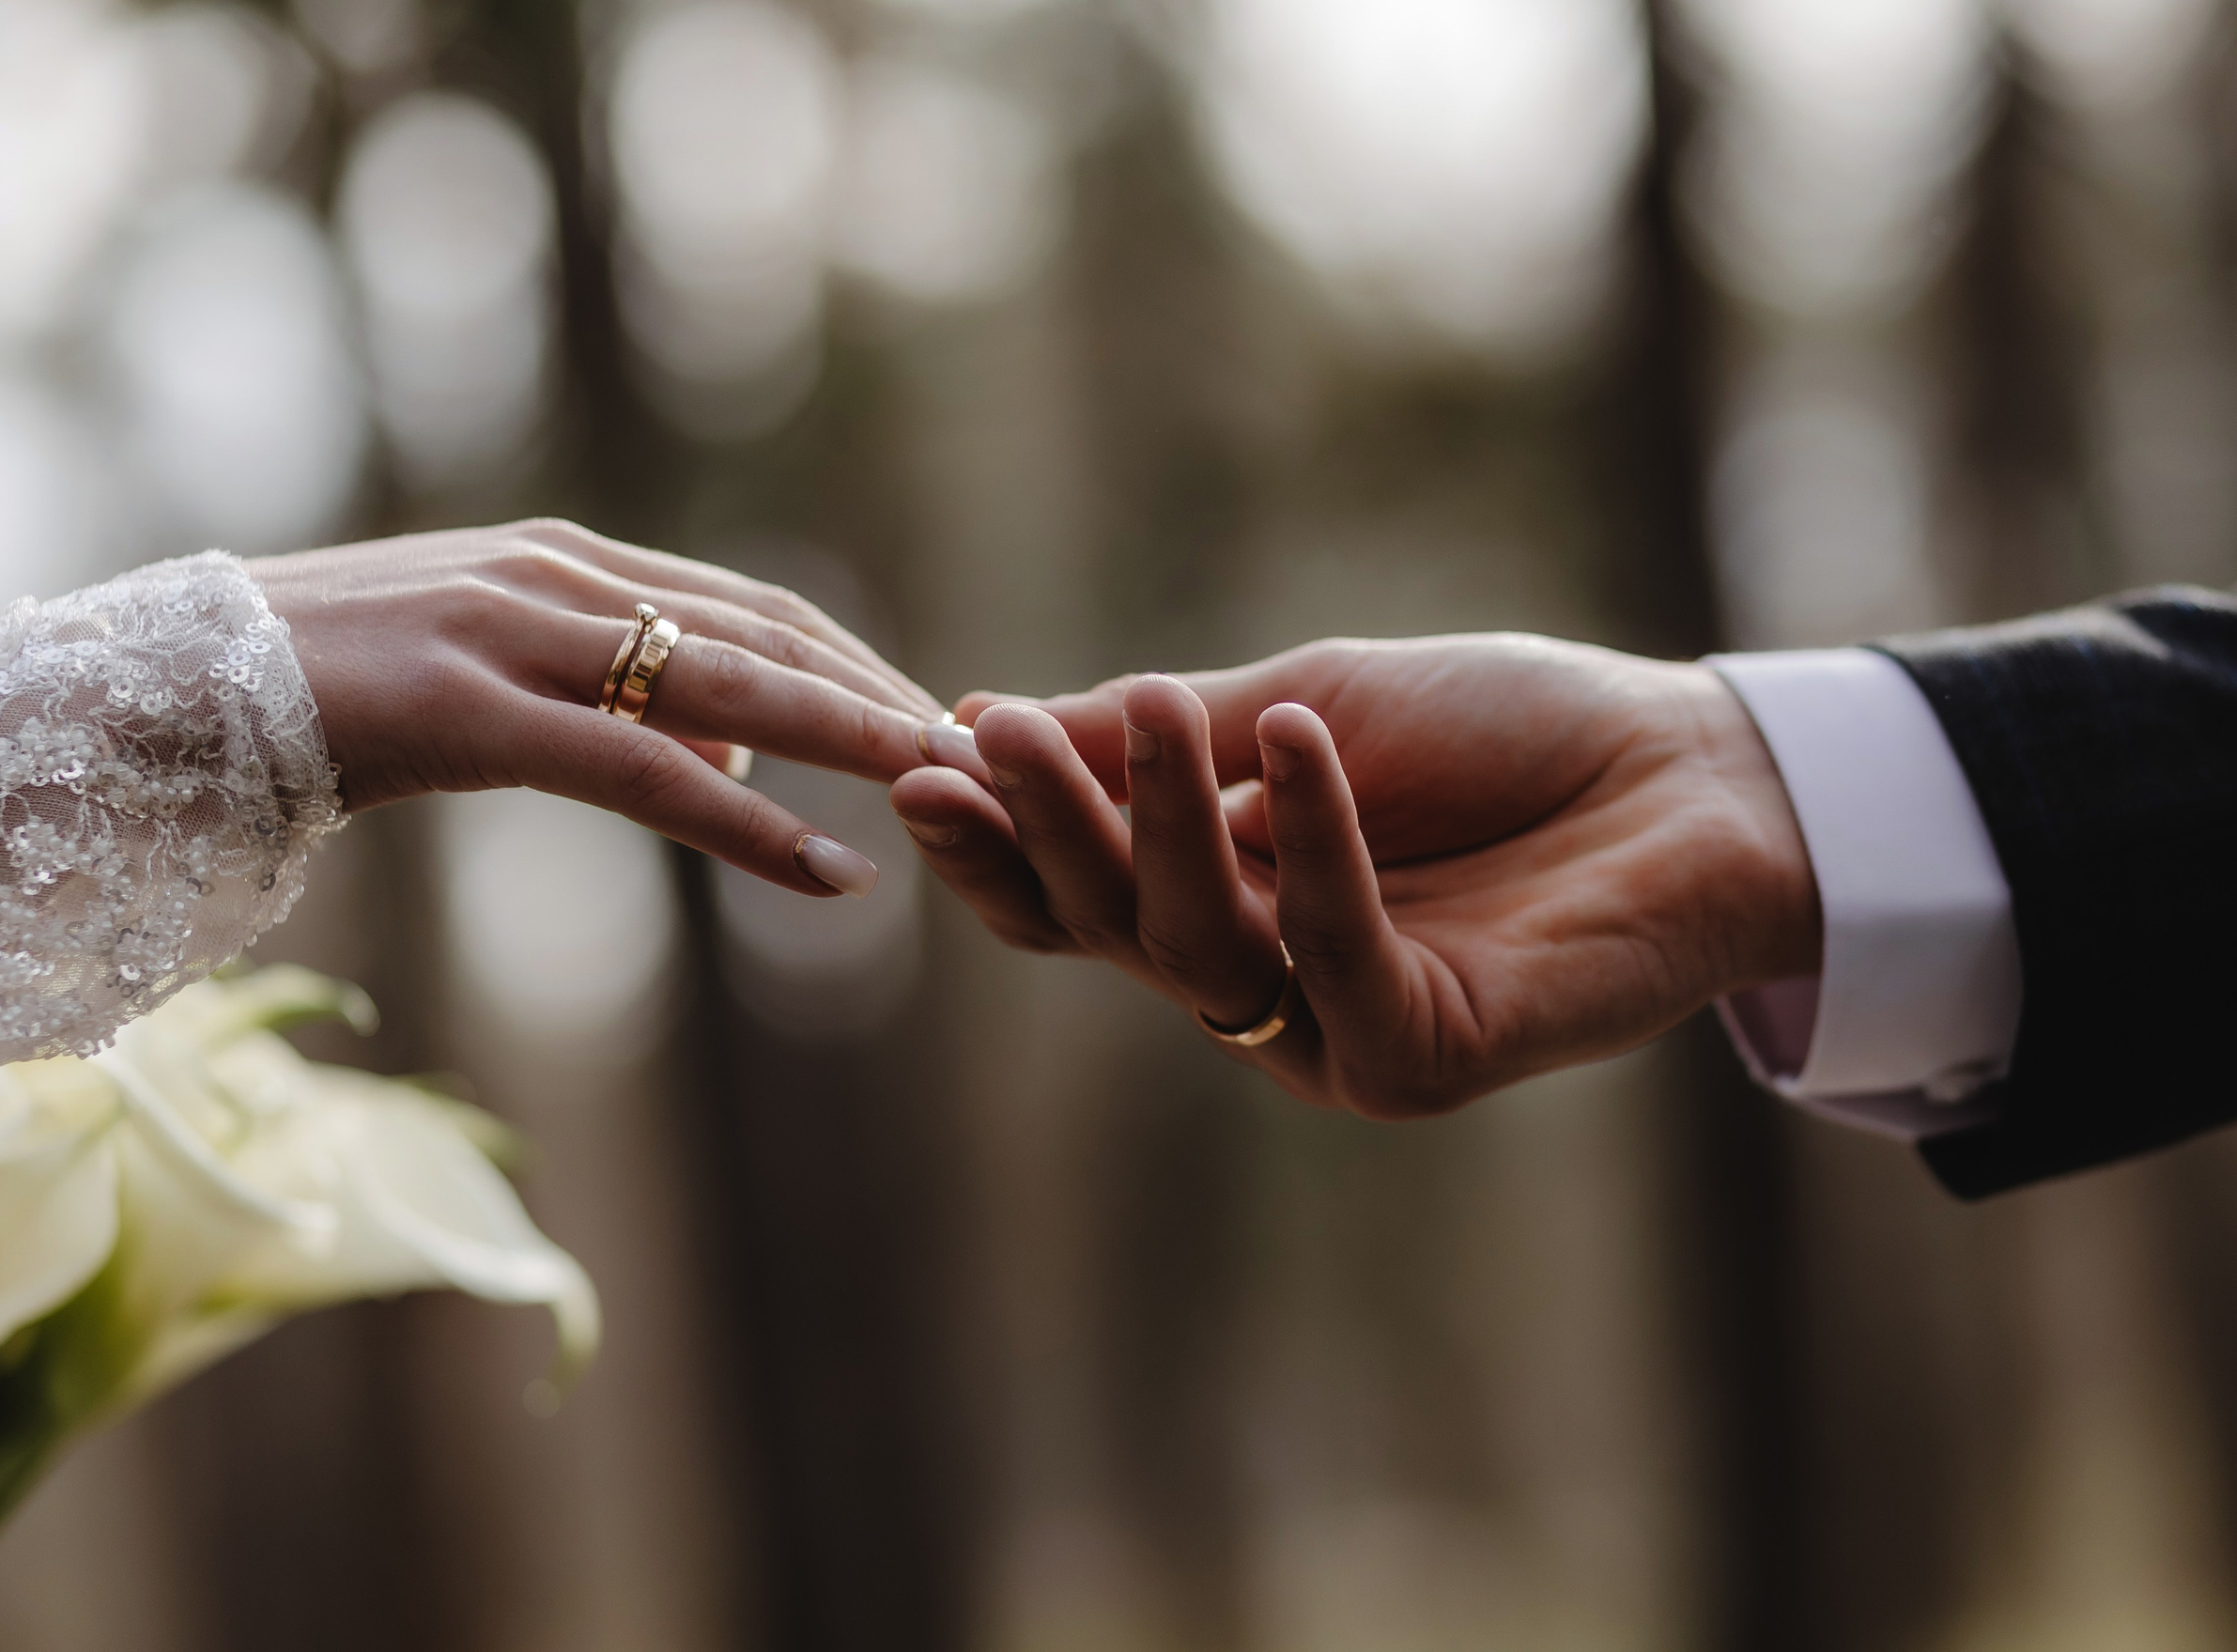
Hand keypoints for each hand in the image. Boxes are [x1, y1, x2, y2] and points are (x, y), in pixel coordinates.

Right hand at [249, 518, 947, 897]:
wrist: (165, 688)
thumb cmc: (327, 691)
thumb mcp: (491, 682)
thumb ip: (609, 701)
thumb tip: (724, 761)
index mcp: (569, 567)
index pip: (753, 606)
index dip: (853, 662)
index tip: (933, 717)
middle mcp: (560, 580)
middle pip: (769, 636)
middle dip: (884, 699)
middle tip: (983, 758)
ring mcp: (518, 635)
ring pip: (731, 690)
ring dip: (853, 744)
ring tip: (945, 794)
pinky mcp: (473, 710)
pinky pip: (646, 774)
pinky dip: (752, 827)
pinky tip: (829, 872)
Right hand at [889, 635, 1821, 1115]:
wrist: (1698, 769)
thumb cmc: (1507, 730)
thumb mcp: (1310, 703)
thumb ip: (1169, 735)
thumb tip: (987, 723)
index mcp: (1227, 908)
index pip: (1078, 903)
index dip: (997, 848)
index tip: (922, 764)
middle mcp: (1264, 988)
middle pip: (1114, 933)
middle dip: (1045, 837)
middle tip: (983, 745)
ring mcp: (1337, 1035)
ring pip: (1197, 955)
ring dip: (1153, 829)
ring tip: (1138, 713)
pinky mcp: (1425, 1058)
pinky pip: (1331, 962)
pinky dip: (1309, 845)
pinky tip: (1289, 733)